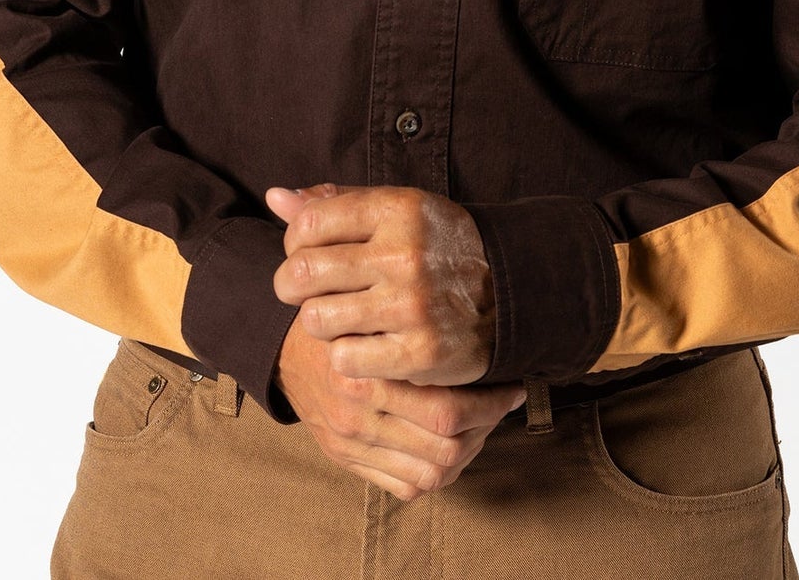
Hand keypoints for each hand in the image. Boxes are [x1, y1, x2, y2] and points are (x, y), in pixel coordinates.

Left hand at [266, 183, 496, 385]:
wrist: (512, 292)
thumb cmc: (440, 247)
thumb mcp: (398, 210)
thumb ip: (336, 203)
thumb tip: (276, 198)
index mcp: (397, 209)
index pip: (308, 223)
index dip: (294, 242)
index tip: (308, 253)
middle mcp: (403, 253)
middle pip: (302, 272)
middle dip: (291, 286)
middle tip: (308, 292)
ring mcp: (412, 305)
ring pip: (316, 320)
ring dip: (320, 323)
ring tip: (338, 318)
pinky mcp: (419, 352)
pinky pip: (345, 359)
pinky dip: (346, 356)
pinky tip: (364, 345)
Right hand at [274, 314, 524, 500]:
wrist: (286, 349)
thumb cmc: (342, 320)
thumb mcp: (370, 311)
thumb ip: (412, 327)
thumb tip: (480, 335)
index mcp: (365, 378)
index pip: (446, 411)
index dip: (489, 403)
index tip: (511, 384)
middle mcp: (358, 418)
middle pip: (445, 448)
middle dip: (485, 428)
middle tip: (503, 402)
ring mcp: (352, 446)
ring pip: (431, 473)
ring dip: (467, 452)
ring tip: (483, 423)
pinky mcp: (348, 462)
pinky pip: (405, 488)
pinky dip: (437, 473)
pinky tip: (452, 445)